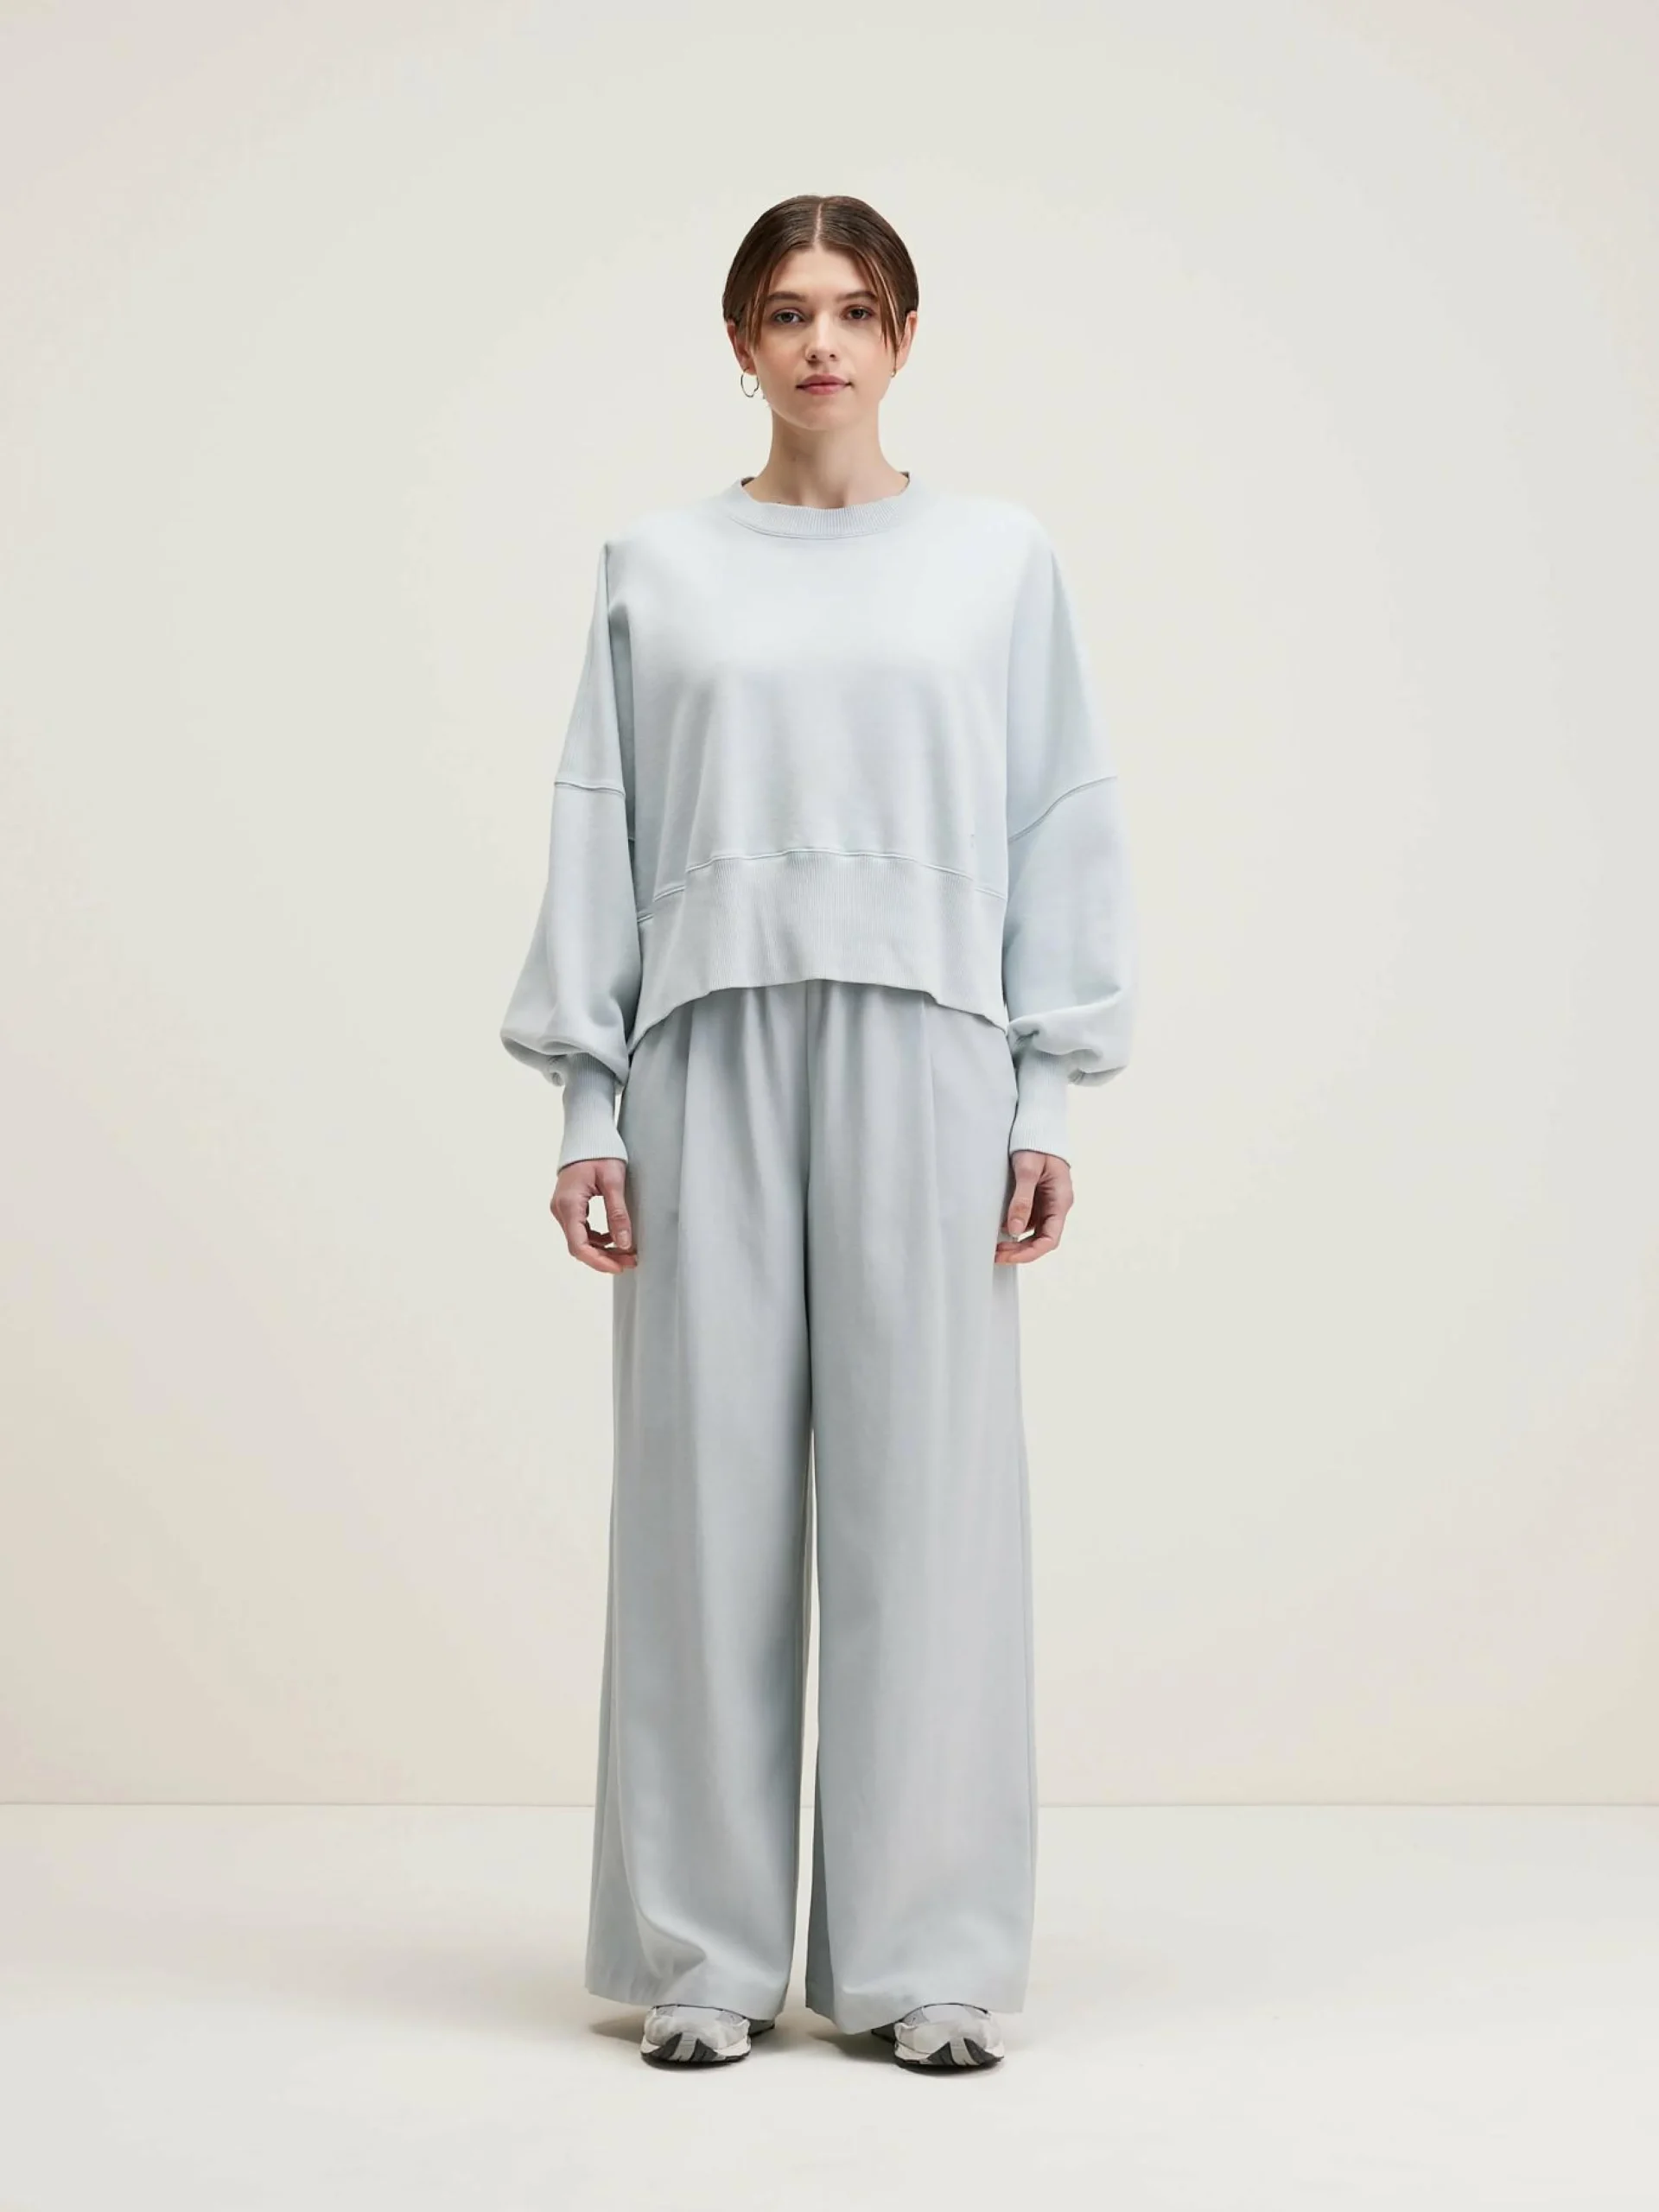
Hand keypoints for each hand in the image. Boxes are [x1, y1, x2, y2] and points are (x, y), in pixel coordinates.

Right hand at [551, 1157, 637, 1272]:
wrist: (587, 1135)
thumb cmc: (600, 1153)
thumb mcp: (614, 1181)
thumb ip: (618, 1214)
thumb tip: (624, 1243)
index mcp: (569, 1204)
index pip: (579, 1245)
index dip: (599, 1261)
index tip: (619, 1267)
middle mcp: (560, 1209)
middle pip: (579, 1246)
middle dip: (604, 1258)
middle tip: (631, 1261)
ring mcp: (562, 1208)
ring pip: (580, 1240)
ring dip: (602, 1250)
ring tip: (627, 1253)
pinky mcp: (568, 1207)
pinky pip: (580, 1230)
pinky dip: (597, 1239)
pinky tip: (614, 1238)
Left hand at [995, 1149, 1072, 1262]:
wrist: (1039, 1127)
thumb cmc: (1036, 1144)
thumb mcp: (1027, 1170)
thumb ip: (1022, 1200)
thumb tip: (1014, 1229)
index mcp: (1061, 1200)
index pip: (1050, 1239)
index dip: (1029, 1252)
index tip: (1008, 1256)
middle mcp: (1057, 1205)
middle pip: (1042, 1240)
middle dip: (1020, 1251)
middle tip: (996, 1255)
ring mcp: (1047, 1203)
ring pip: (1034, 1233)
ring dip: (1016, 1243)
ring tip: (995, 1246)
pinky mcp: (1038, 1199)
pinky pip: (1028, 1221)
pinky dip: (1014, 1229)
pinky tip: (999, 1229)